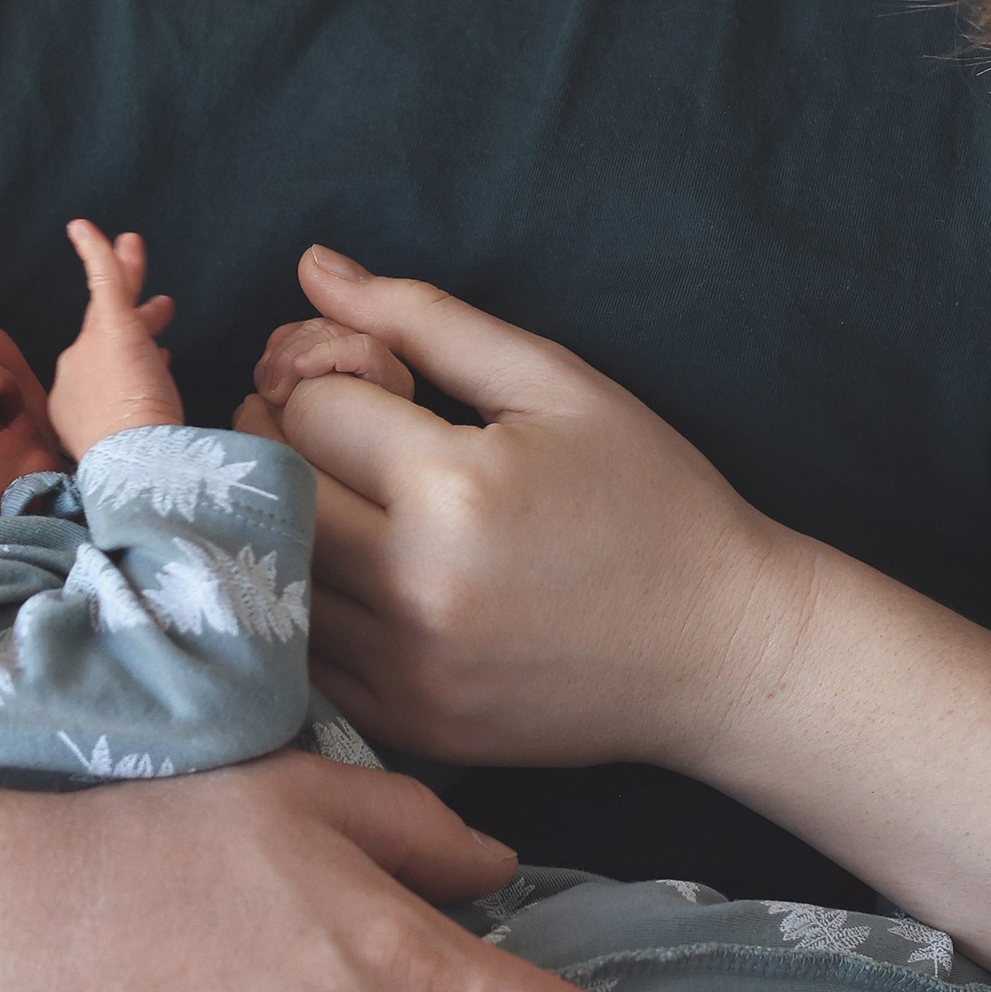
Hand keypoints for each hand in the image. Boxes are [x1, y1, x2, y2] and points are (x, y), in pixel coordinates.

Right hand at [51, 221, 184, 455]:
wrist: (129, 463)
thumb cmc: (137, 467)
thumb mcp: (134, 449)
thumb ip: (138, 425)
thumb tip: (156, 415)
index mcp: (76, 405)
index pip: (104, 373)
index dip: (136, 360)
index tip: (162, 357)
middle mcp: (75, 372)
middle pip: (100, 332)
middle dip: (123, 307)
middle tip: (144, 290)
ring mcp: (90, 348)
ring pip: (111, 302)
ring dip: (127, 275)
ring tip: (132, 244)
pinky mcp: (111, 326)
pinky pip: (100, 277)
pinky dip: (93, 251)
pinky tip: (82, 228)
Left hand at [266, 245, 797, 769]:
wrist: (722, 649)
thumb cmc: (650, 500)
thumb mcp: (555, 383)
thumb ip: (424, 320)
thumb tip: (312, 267)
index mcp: (453, 487)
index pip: (305, 409)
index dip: (323, 377)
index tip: (368, 383)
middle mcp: (414, 587)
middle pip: (268, 491)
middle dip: (283, 442)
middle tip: (338, 430)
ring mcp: (406, 669)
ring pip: (270, 574)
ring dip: (283, 524)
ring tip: (347, 499)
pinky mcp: (406, 723)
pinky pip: (303, 649)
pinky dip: (309, 602)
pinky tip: (363, 572)